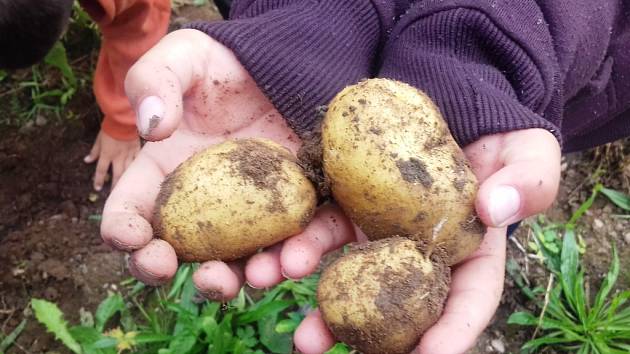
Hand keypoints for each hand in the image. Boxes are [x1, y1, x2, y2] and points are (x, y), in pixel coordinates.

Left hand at [85, 130, 139, 190]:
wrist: (123, 120)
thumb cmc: (109, 128)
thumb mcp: (99, 140)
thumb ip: (94, 151)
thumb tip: (87, 161)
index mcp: (107, 154)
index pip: (101, 170)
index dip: (98, 180)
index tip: (97, 188)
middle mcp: (118, 157)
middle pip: (116, 174)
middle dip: (115, 185)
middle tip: (114, 195)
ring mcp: (129, 154)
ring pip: (128, 170)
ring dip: (126, 180)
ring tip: (126, 189)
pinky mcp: (137, 150)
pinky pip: (137, 162)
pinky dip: (137, 169)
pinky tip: (138, 176)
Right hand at [100, 29, 357, 299]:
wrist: (282, 67)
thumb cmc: (223, 64)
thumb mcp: (184, 57)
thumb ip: (155, 81)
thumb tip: (153, 129)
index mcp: (163, 174)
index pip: (130, 211)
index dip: (122, 231)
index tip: (131, 237)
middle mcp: (201, 205)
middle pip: (176, 251)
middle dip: (165, 269)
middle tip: (169, 267)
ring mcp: (247, 215)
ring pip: (233, 263)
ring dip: (233, 279)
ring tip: (245, 277)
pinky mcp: (291, 212)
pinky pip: (290, 246)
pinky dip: (290, 260)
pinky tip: (293, 259)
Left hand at [293, 128, 561, 353]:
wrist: (452, 98)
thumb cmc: (500, 131)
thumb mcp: (529, 150)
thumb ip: (529, 181)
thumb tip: (495, 211)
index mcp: (471, 250)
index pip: (467, 299)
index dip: (452, 331)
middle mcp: (421, 249)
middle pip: (401, 304)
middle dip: (376, 341)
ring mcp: (382, 228)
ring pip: (354, 274)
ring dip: (326, 308)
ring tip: (303, 336)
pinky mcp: (351, 202)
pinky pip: (325, 228)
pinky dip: (304, 249)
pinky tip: (282, 261)